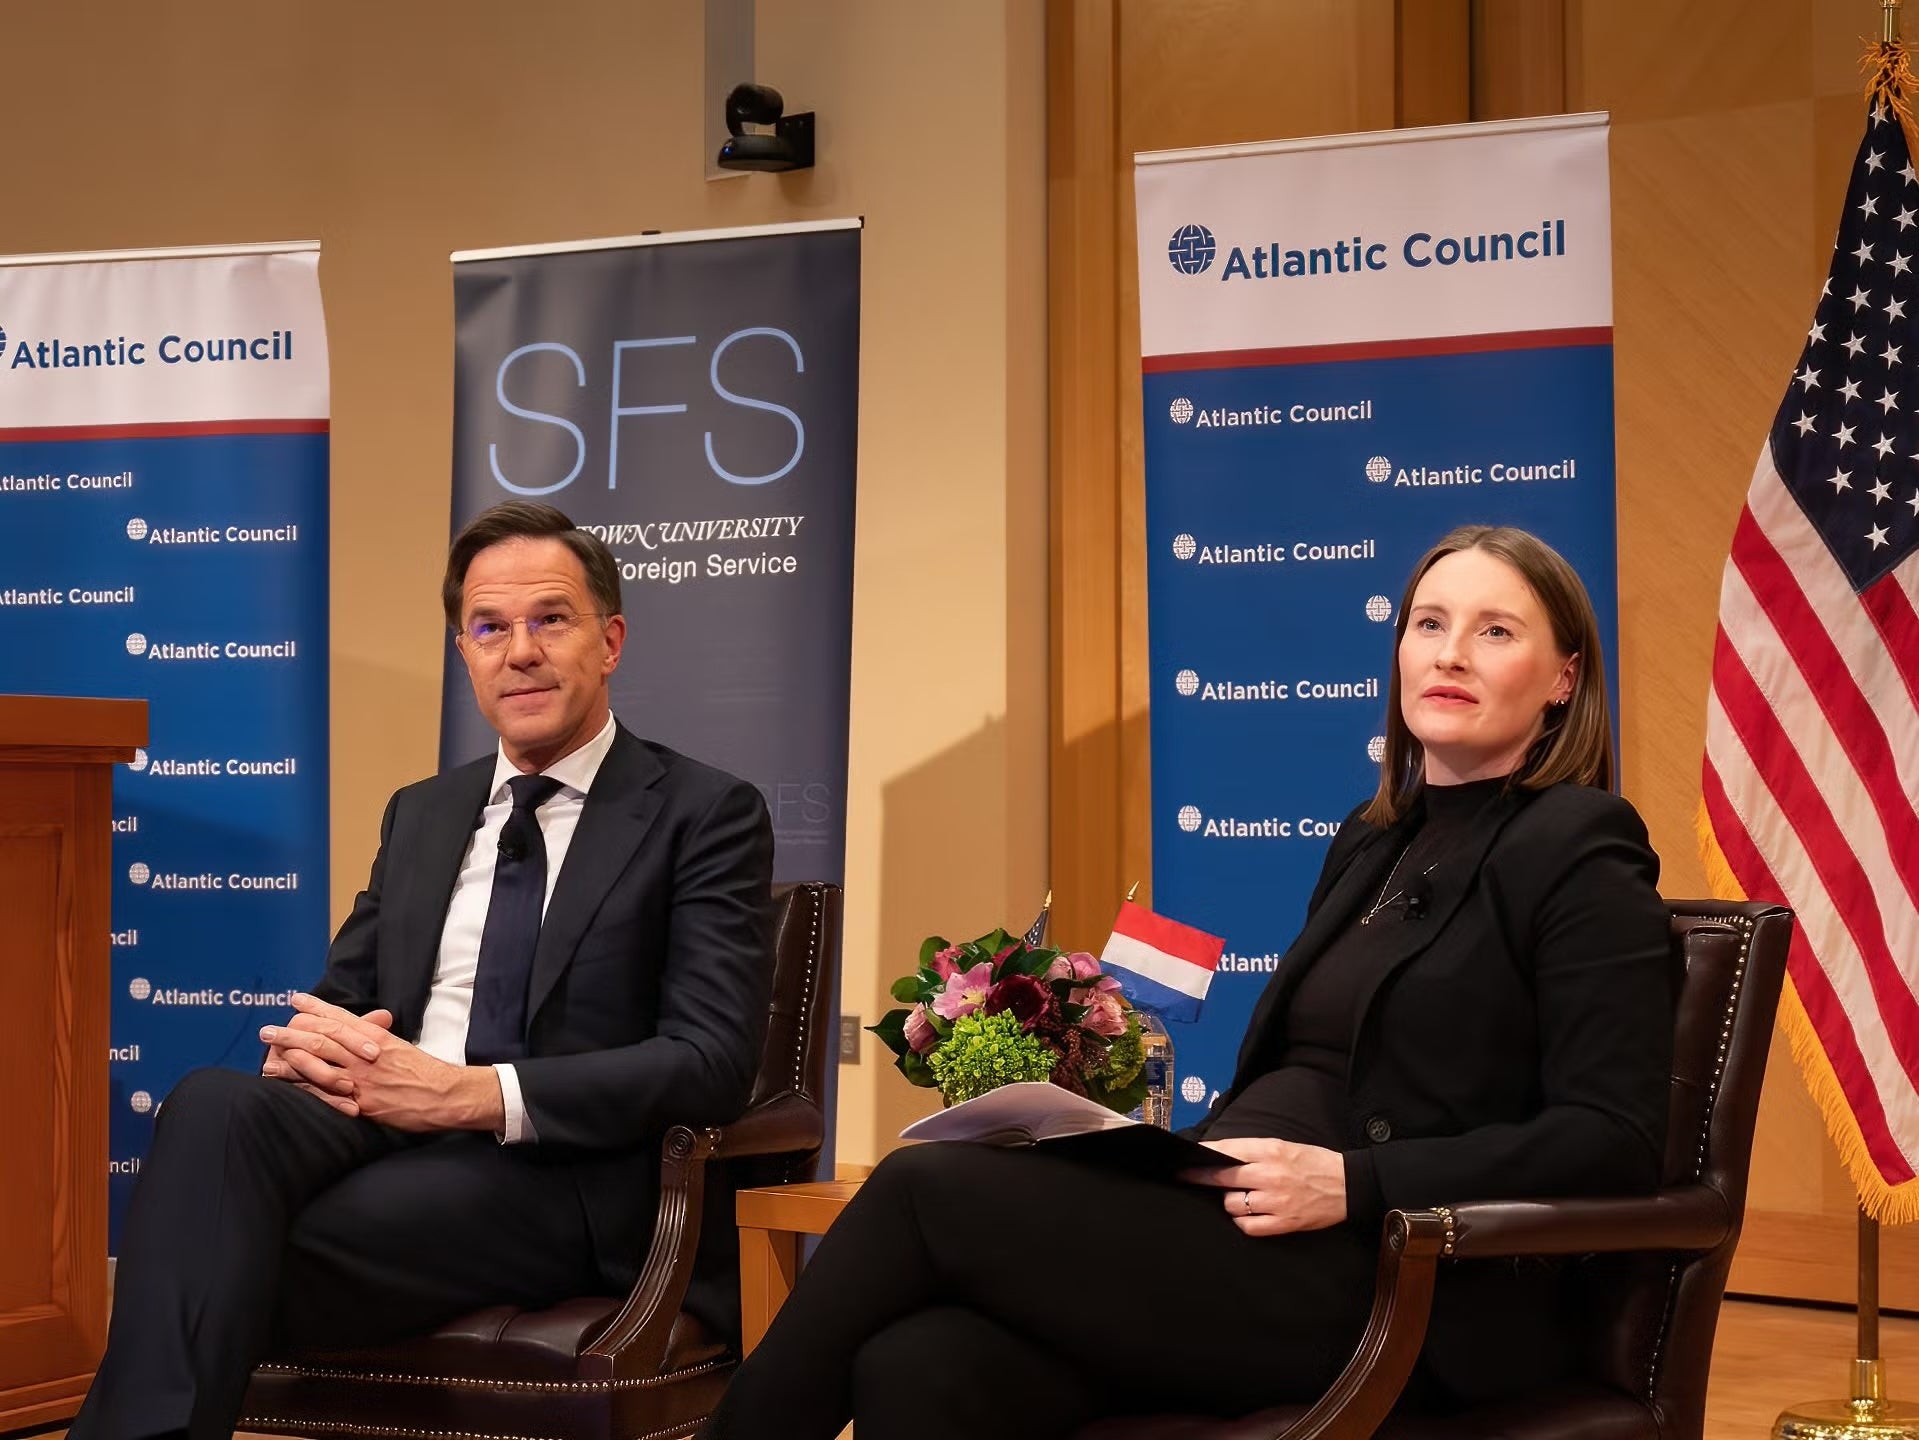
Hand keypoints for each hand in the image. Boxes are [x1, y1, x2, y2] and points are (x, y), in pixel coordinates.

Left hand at [261, 994, 503, 1132]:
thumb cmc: (425, 1071)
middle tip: (267, 1029)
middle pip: (323, 1036)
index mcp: (377, 1037)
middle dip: (292, 1031)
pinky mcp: (361, 1101)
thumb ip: (378, 1036)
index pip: (341, 1017)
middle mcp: (366, 1053)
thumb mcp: (401, 1046)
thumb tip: (363, 1026)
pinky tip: (288, 1083)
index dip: (316, 1008)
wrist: (446, 1095)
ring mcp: (362, 1077)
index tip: (295, 1000)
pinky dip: (305, 1085)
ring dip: (290, 1056)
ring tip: (267, 1055)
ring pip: (320, 1061)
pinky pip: (327, 1092)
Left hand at [1182, 1136, 1347, 1235]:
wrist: (1348, 1184)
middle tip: (1187, 1177)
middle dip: (1201, 1177)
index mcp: (1271, 1151)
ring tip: (1235, 1197)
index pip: (1228, 1151)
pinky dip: (1242, 1221)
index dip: (1204, 1154)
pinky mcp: (1284, 1222)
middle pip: (1224, 1178)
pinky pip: (1248, 1226)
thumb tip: (1220, 1155)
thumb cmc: (1313, 1163)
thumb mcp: (1283, 1146)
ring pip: (1233, 1204)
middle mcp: (1271, 1175)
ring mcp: (1277, 1201)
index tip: (1187, 1158)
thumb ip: (1253, 1151)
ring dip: (1228, 1201)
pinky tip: (1245, 1214)